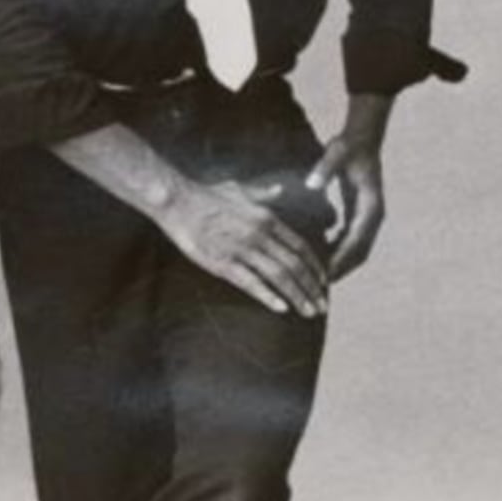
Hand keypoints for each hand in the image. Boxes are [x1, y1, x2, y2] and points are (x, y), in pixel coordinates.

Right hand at [159, 174, 328, 317]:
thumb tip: (279, 190)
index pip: (300, 247)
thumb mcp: (240, 189)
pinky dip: (268, 296)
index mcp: (267, 218)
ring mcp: (242, 250)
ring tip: (309, 311)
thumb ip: (264, 193)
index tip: (324, 282)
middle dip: (312, 288)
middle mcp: (259, 235)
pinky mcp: (222, 263)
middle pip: (295, 265)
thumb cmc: (206, 195)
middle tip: (322, 305)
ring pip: (279, 277)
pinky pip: (251, 283)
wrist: (178, 201)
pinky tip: (281, 308)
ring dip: (298, 296)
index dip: (315, 267)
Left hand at [308, 134, 385, 280]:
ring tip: (318, 279)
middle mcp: (373, 216)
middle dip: (341, 270)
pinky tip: (318, 257)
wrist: (362, 138)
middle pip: (359, 253)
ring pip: (356, 250)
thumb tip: (312, 185)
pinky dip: (337, 251)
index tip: (324, 275)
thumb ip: (325, 169)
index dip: (340, 261)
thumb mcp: (336, 154)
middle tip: (319, 287)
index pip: (356, 242)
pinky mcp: (360, 214)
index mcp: (370, 207)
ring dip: (340, 264)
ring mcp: (368, 216)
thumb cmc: (349, 146)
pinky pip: (350, 240)